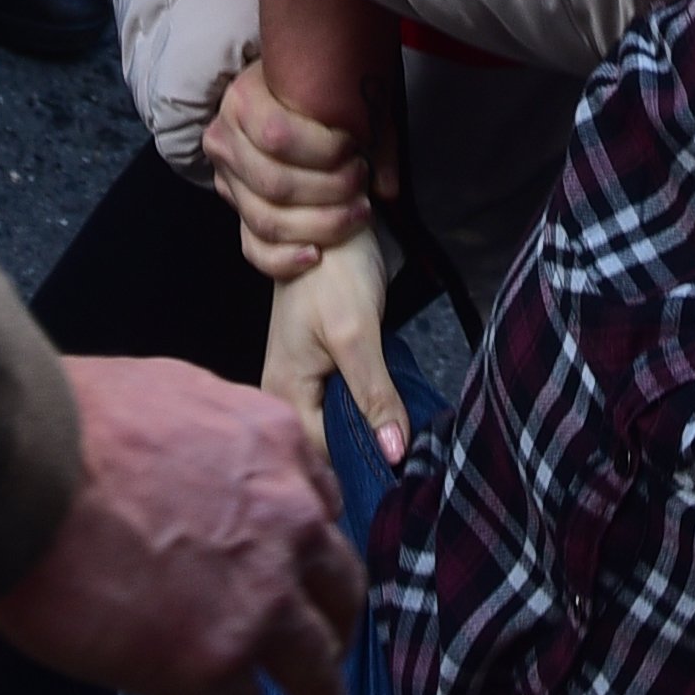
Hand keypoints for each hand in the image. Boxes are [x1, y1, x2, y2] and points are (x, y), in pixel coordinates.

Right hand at [0, 354, 364, 694]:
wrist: (27, 470)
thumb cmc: (74, 423)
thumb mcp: (175, 394)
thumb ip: (211, 441)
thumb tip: (196, 468)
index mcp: (276, 447)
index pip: (321, 506)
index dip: (308, 546)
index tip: (303, 570)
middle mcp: (289, 520)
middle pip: (338, 587)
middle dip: (336, 620)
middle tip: (331, 645)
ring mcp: (260, 596)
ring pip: (315, 662)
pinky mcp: (216, 662)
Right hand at [208, 61, 374, 276]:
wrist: (284, 98)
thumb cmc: (318, 92)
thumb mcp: (340, 93)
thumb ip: (369, 131)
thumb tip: (386, 187)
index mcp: (243, 101)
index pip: (278, 137)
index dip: (323, 150)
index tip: (355, 148)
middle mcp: (224, 141)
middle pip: (274, 183)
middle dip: (329, 189)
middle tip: (361, 181)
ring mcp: (226, 180)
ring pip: (266, 220)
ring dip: (319, 224)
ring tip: (358, 213)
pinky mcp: (235, 212)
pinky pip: (252, 248)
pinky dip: (283, 258)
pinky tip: (316, 254)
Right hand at [262, 241, 409, 465]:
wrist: (334, 222)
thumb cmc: (336, 272)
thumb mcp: (357, 334)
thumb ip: (374, 395)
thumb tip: (393, 453)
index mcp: (282, 393)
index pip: (320, 453)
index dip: (361, 462)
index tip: (402, 472)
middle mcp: (288, 393)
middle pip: (328, 443)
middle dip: (368, 449)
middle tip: (412, 457)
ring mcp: (307, 379)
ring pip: (341, 422)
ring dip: (373, 428)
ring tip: (410, 439)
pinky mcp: (327, 365)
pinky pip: (348, 401)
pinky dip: (372, 407)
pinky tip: (396, 413)